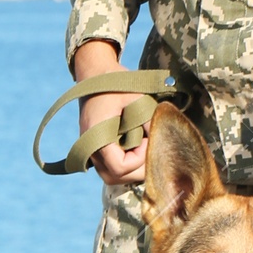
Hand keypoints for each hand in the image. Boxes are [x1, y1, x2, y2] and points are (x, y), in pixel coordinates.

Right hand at [71, 39, 146, 183]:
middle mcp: (89, 148)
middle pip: (116, 177)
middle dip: (139, 167)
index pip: (120, 167)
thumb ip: (149, 120)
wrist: (94, 74)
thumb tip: (162, 141)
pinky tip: (137, 148)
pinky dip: (126, 165)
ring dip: (132, 168)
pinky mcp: (95, 150)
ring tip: (144, 147)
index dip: (139, 159)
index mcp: (95, 136)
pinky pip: (110, 168)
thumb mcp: (136, 98)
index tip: (147, 139)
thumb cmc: (116, 84)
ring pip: (113, 176)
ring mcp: (90, 151)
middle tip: (150, 146)